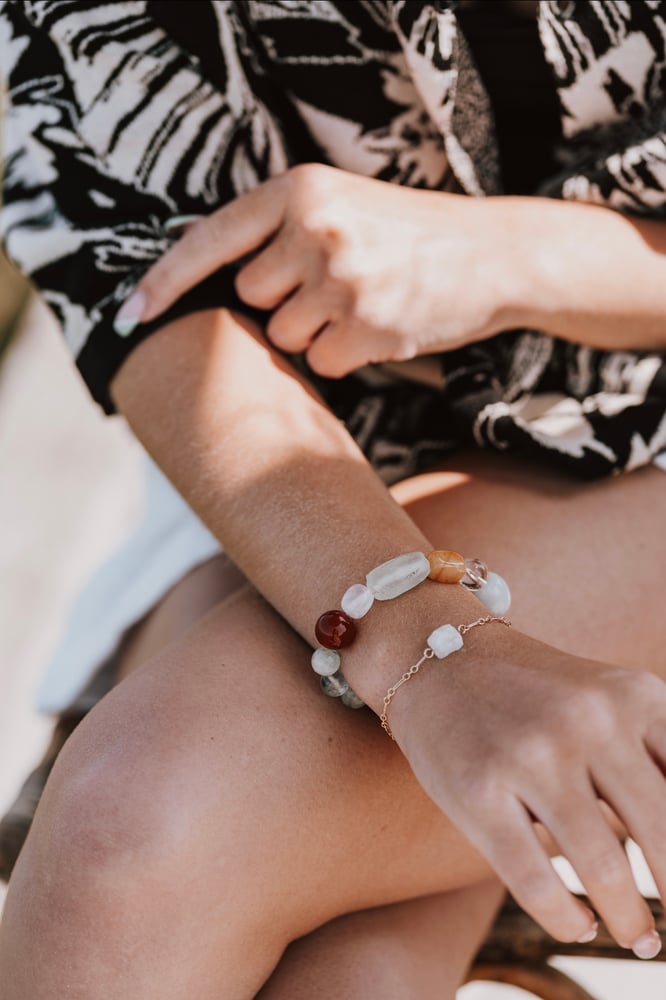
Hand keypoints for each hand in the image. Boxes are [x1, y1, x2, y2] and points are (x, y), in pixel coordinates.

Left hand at [119, 165, 518, 375]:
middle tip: (336, 280)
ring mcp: (344, 280)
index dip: (164, 280)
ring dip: (316, 330)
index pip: (211, 238)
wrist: (493, 254)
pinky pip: (322, 362)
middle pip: (251, 296)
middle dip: (283, 298)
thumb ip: (279, 229)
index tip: (128, 315)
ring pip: (285, 335)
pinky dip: (346, 354)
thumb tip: (214, 275)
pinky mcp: (369, 328)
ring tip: (366, 300)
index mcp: (301, 190)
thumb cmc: (409, 234)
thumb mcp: (341, 205)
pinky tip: (383, 325)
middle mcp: (317, 229)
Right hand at [389, 627, 665, 957]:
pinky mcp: (478, 791)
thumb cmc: (534, 693)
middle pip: (662, 837)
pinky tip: (579, 924)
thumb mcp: (607, 698)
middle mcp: (588, 720)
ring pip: (603, 869)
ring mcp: (531, 755)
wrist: (437, 656)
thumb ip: (652, 754)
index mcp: (634, 696)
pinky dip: (567, 920)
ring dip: (631, 922)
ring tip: (639, 939)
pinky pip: (536, 883)